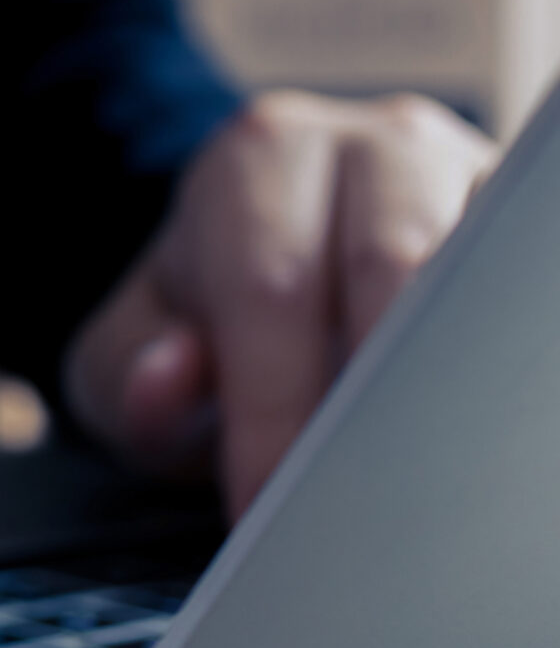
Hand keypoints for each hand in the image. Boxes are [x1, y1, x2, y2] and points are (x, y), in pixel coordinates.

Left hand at [65, 92, 493, 517]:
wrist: (274, 265)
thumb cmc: (203, 317)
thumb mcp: (131, 349)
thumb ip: (126, 372)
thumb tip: (170, 373)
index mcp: (259, 157)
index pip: (271, 288)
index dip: (272, 410)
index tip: (267, 506)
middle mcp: (373, 141)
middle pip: (393, 266)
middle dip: (368, 399)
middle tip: (350, 504)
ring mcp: (467, 170)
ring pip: (476, 276)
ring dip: (445, 381)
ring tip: (413, 477)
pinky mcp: (524, 221)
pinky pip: (518, 289)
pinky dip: (492, 361)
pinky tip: (466, 428)